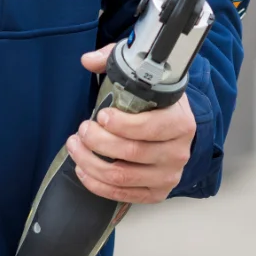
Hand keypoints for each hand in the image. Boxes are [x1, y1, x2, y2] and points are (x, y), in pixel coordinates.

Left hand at [66, 43, 196, 204]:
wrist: (174, 126)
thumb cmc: (156, 102)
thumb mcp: (142, 76)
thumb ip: (114, 61)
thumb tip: (88, 60)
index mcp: (180, 122)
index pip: (150, 128)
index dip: (121, 124)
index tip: (101, 115)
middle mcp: (178, 152)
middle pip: (132, 152)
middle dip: (98, 141)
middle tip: (82, 129)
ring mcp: (168, 175)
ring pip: (122, 176)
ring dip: (91, 162)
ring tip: (76, 146)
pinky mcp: (156, 192)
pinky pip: (124, 195)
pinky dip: (98, 184)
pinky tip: (83, 169)